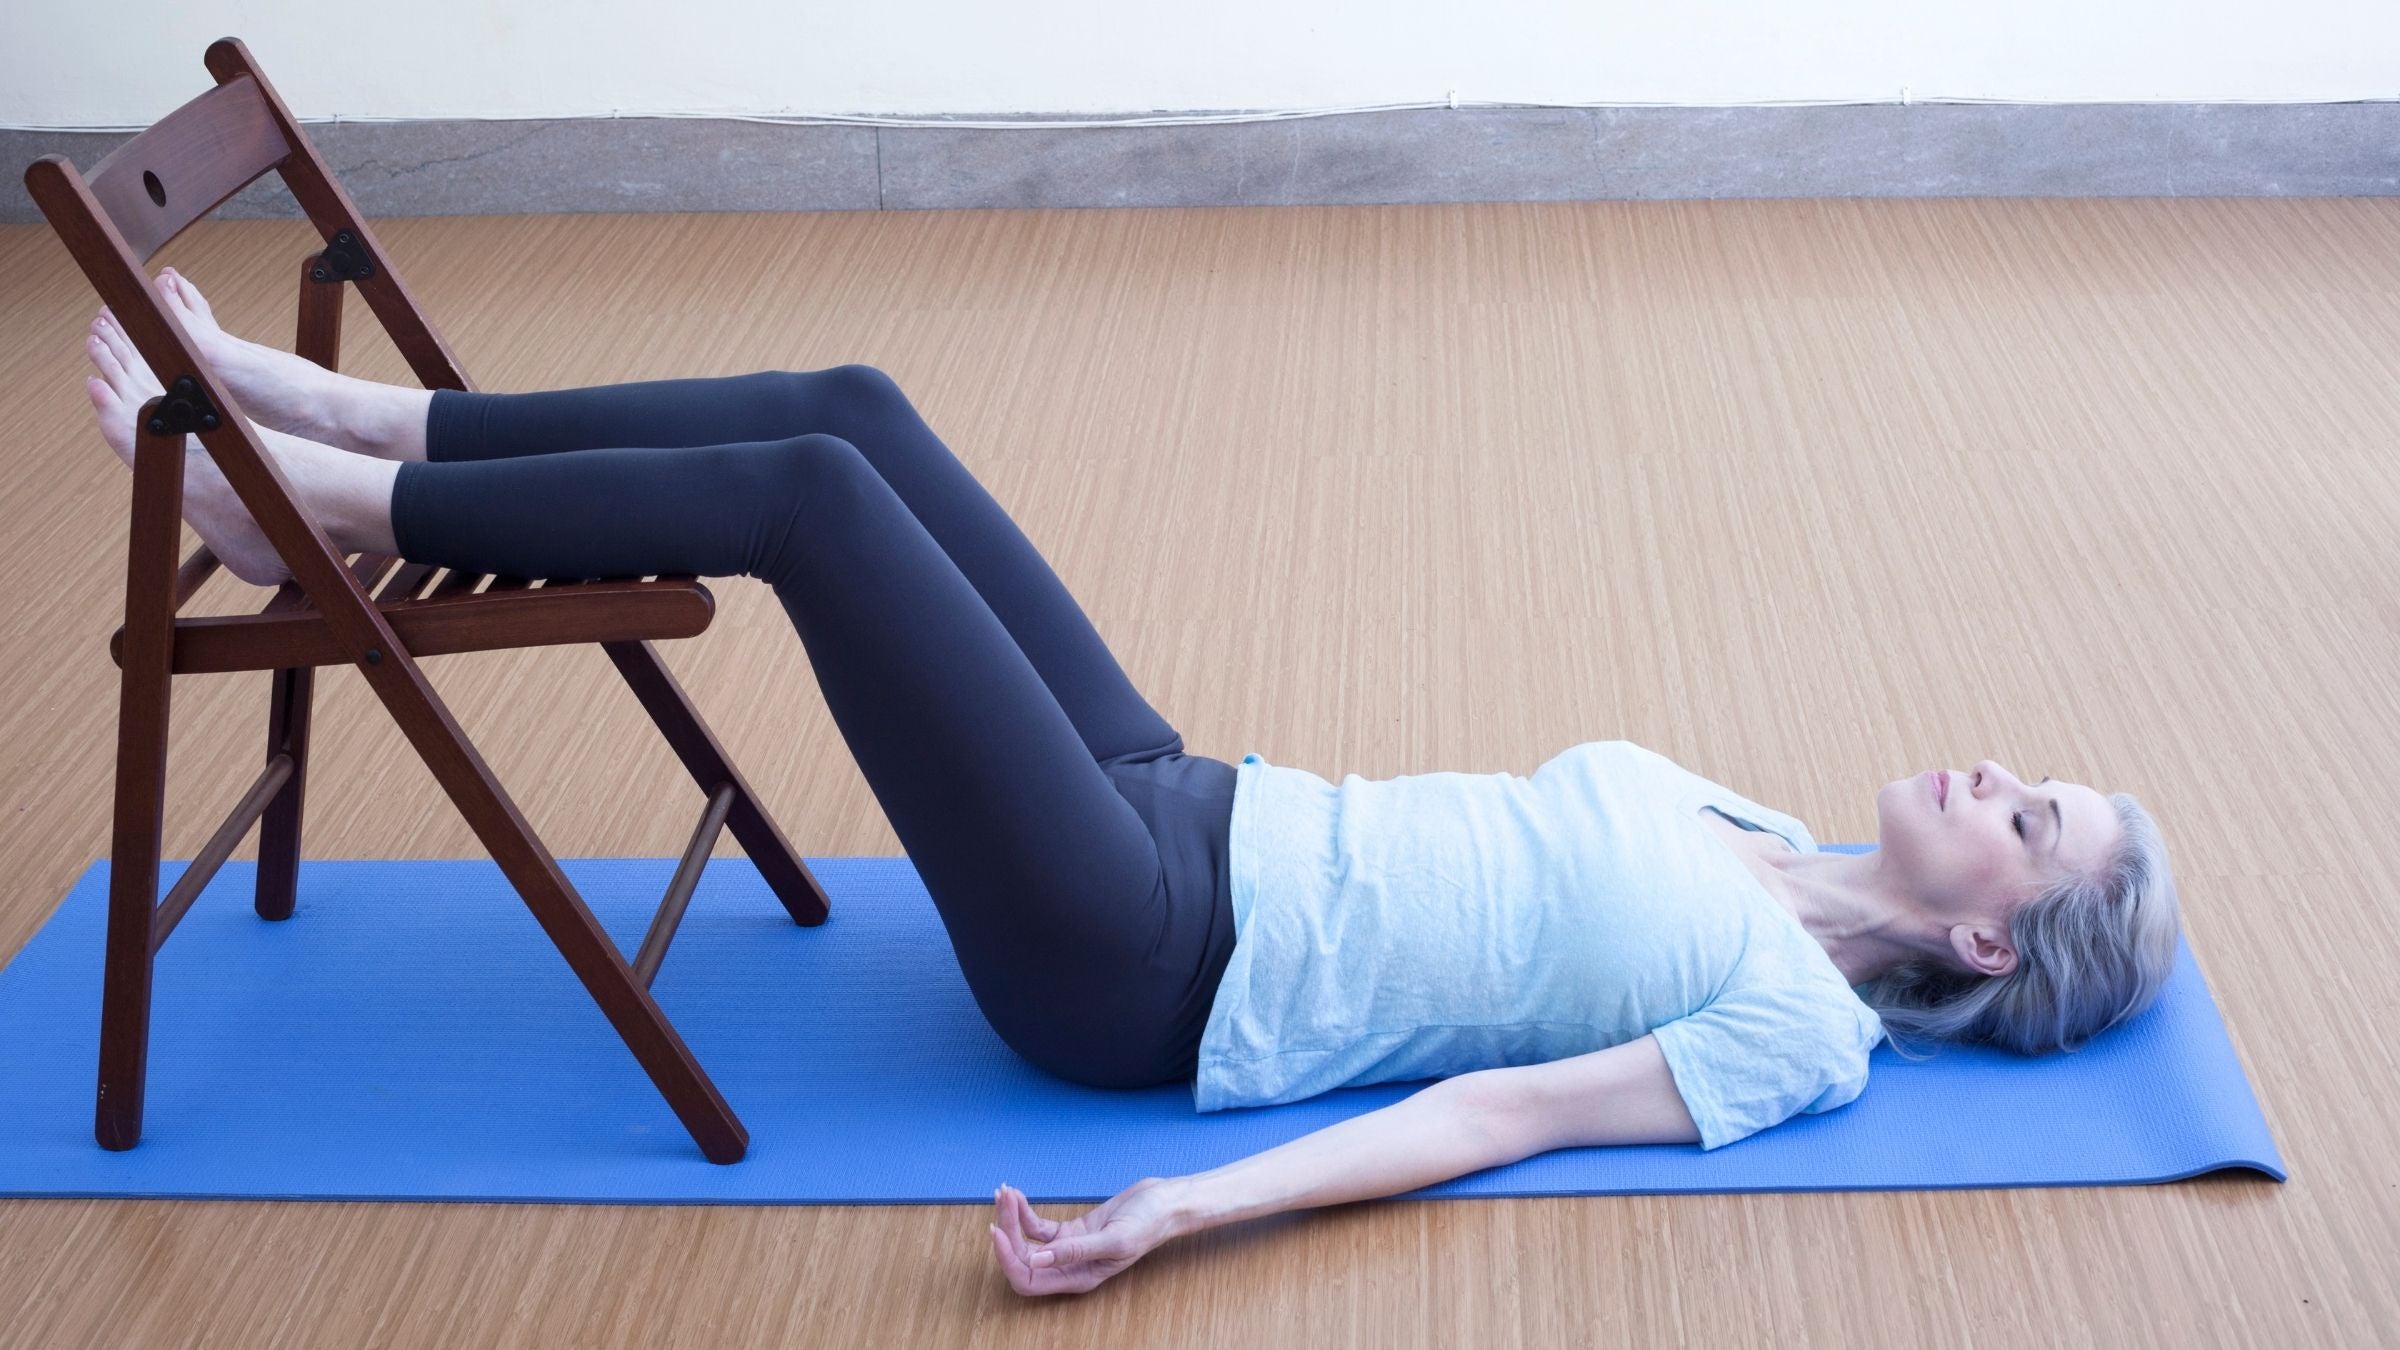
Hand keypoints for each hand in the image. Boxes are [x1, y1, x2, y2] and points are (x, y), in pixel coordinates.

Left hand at [986, 1176, 1182, 1295]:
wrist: (1165, 1203)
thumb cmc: (1147, 1224)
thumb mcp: (1113, 1239)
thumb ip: (1074, 1251)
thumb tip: (1036, 1260)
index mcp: (1077, 1278)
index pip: (1028, 1280)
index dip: (1008, 1260)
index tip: (997, 1232)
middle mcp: (1068, 1268)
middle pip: (1022, 1259)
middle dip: (1007, 1231)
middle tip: (1002, 1199)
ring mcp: (1068, 1248)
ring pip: (1026, 1240)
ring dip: (1012, 1218)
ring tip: (1005, 1192)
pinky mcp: (1072, 1231)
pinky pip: (1038, 1226)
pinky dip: (1025, 1211)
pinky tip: (1018, 1195)